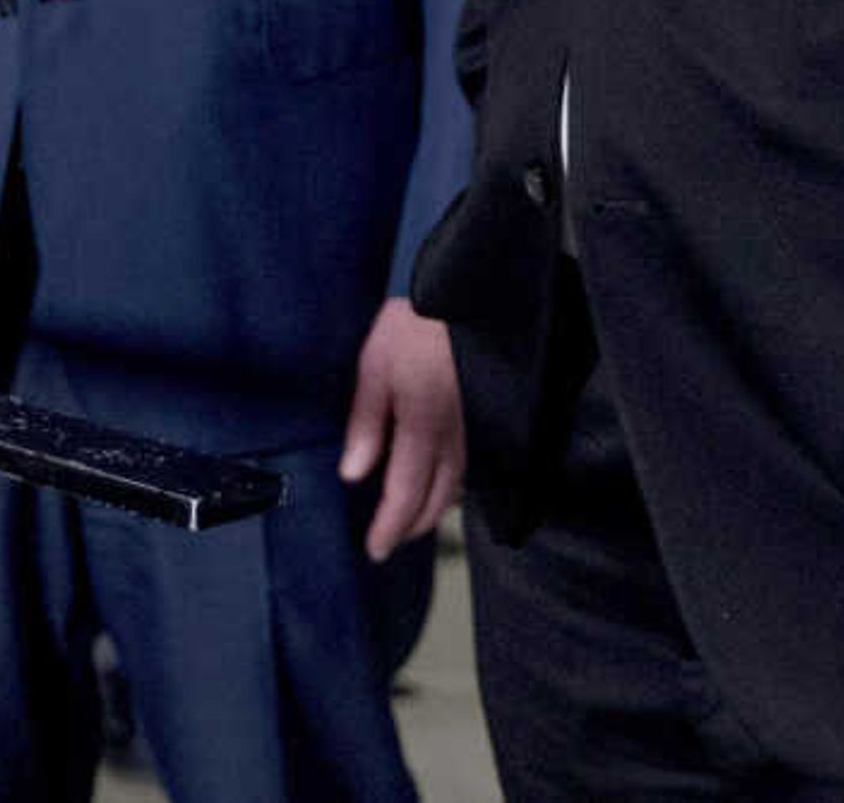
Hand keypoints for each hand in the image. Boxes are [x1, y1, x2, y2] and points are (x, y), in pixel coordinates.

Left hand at [337, 299, 463, 558]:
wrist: (474, 293)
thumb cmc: (418, 325)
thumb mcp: (376, 364)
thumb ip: (367, 421)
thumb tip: (354, 475)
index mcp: (422, 427)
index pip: (406, 495)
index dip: (390, 528)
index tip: (374, 551)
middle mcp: (455, 437)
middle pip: (436, 500)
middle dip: (412, 526)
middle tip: (389, 540)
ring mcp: (476, 428)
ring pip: (457, 485)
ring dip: (434, 508)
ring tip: (412, 516)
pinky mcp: (489, 415)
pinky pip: (471, 464)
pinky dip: (452, 483)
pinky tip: (441, 480)